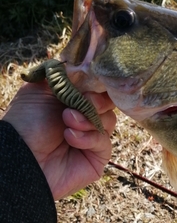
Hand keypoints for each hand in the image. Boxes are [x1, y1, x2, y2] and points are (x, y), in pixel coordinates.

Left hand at [3, 80, 116, 199]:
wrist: (20, 156)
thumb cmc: (26, 121)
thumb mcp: (41, 89)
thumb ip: (62, 74)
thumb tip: (85, 65)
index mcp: (73, 99)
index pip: (98, 87)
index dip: (99, 83)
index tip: (94, 80)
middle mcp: (85, 118)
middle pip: (109, 103)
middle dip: (97, 100)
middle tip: (83, 101)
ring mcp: (92, 139)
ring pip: (109, 121)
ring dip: (89, 119)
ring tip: (67, 121)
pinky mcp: (96, 158)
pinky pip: (105, 143)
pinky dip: (89, 138)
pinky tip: (70, 137)